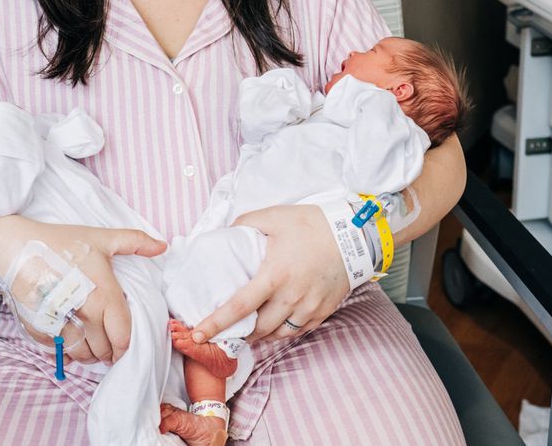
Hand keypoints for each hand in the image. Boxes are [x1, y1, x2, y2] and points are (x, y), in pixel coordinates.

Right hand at [0, 220, 165, 364]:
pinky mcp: (41, 332)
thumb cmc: (61, 242)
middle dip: (110, 351)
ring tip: (93, 345)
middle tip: (110, 344)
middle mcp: (85, 316)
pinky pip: (60, 353)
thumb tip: (163, 245)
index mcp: (104, 296)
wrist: (16, 249)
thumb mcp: (102, 238)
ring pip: (84, 356)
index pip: (123, 337)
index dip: (127, 345)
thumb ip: (135, 242)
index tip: (125, 343)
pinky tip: (71, 341)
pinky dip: (68, 353)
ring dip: (91, 355)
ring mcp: (61, 326)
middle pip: (105, 350)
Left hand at [191, 205, 347, 342]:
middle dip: (237, 334)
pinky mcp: (322, 312)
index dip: (216, 323)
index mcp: (275, 275)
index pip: (239, 306)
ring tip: (247, 330)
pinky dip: (282, 331)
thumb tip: (225, 232)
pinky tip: (274, 324)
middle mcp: (291, 297)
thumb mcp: (274, 216)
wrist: (354, 235)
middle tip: (223, 333)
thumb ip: (245, 223)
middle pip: (257, 329)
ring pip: (277, 334)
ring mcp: (308, 308)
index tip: (198, 334)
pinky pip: (297, 331)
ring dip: (259, 335)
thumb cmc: (312, 225)